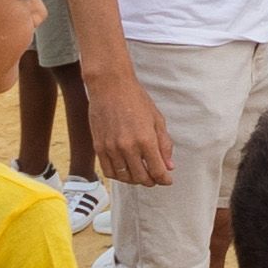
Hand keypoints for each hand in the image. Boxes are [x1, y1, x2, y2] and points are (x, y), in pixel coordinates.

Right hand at [86, 69, 174, 186]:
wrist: (110, 86)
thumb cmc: (136, 99)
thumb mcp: (157, 120)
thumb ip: (164, 145)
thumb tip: (169, 166)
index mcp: (146, 140)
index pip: (158, 171)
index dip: (165, 179)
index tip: (168, 180)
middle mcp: (128, 147)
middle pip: (141, 178)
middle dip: (151, 181)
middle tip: (155, 178)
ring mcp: (111, 148)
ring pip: (124, 177)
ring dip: (135, 180)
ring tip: (141, 174)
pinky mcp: (99, 147)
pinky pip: (109, 171)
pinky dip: (119, 176)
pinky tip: (125, 171)